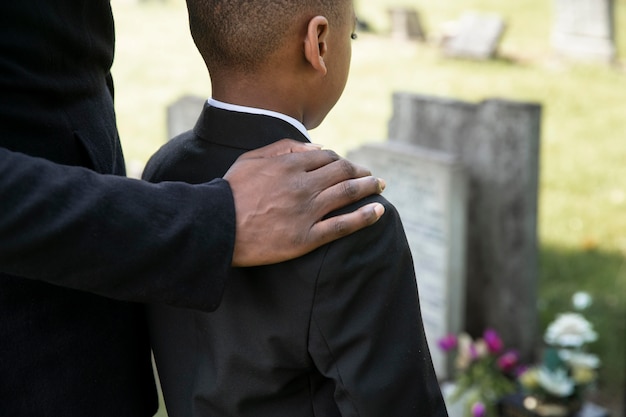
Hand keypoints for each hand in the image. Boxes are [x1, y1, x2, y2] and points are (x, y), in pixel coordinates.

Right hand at [223, 139, 384, 266]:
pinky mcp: (306, 238)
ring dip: (369, 187)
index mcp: (290, 165)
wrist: (216, 227)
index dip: (342, 160)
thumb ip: (283, 147)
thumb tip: (316, 146)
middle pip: (343, 172)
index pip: (327, 157)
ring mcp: (306, 212)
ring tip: (381, 186)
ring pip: (347, 194)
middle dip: (362, 171)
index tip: (349, 166)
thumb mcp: (251, 159)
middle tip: (373, 176)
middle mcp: (303, 185)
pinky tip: (379, 211)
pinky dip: (364, 217)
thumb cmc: (230, 192)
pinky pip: (342, 226)